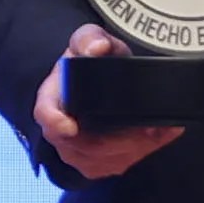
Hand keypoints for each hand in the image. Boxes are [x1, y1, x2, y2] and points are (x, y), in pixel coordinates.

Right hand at [34, 26, 181, 180]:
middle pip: (85, 145)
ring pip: (105, 159)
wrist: (94, 78)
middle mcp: (60, 128)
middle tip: (151, 128)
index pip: (46, 114)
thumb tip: (97, 47)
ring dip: (135, 146)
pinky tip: (157, 135)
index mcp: (51, 98)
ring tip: (156, 129)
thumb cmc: (89, 62)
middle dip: (121, 139)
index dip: (55, 122)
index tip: (70, 127)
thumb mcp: (87, 41)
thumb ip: (90, 38)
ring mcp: (75, 150)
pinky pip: (118, 164)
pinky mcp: (93, 163)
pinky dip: (143, 150)